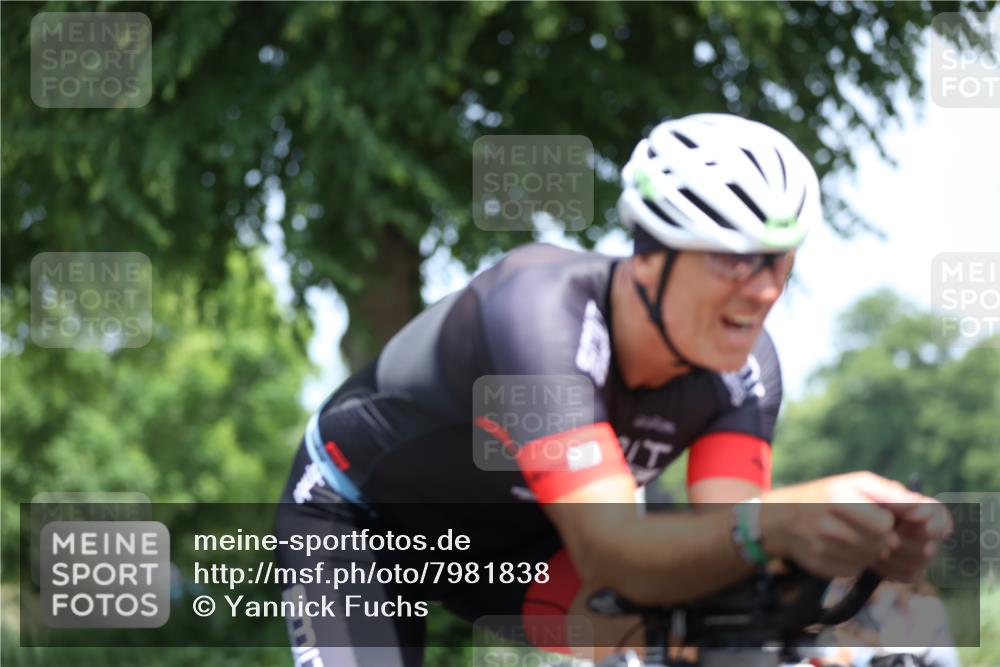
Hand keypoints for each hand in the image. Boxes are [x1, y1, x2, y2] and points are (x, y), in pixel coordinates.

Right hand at [758, 472, 941, 579]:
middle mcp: (827, 519)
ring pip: (870, 557)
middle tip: (872, 528)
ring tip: (855, 537)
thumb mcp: (853, 483)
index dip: (896, 523)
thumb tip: (927, 511)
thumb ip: (891, 494)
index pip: (884, 521)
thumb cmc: (825, 497)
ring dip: (871, 550)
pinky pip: (854, 569)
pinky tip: (841, 549)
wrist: (778, 519)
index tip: (899, 521)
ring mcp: (821, 544)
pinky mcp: (820, 564)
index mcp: (839, 495)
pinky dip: (855, 562)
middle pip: (882, 541)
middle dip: (884, 536)